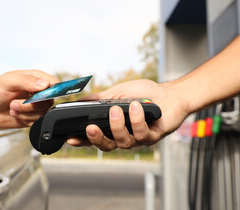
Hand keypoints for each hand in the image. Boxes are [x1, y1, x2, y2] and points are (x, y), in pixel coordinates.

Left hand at [0, 70, 58, 128]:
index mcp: (35, 78)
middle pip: (49, 100)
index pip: (54, 83)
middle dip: (31, 105)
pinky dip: (25, 119)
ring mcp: (37, 105)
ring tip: (13, 107)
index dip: (51, 90)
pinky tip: (17, 114)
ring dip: (25, 112)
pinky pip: (38, 121)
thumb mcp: (7, 81)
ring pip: (43, 112)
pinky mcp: (34, 116)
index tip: (38, 96)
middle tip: (15, 103)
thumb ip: (26, 80)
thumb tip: (44, 84)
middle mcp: (39, 91)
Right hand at [66, 79, 190, 150]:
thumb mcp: (117, 93)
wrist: (169, 93)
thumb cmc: (143, 94)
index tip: (70, 138)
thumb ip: (99, 99)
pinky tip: (136, 107)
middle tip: (91, 128)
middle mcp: (124, 136)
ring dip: (118, 126)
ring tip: (116, 109)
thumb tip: (79, 101)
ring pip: (123, 142)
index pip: (95, 136)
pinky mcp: (152, 137)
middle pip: (107, 146)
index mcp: (113, 127)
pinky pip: (141, 134)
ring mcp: (138, 138)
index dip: (82, 140)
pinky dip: (137, 120)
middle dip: (97, 138)